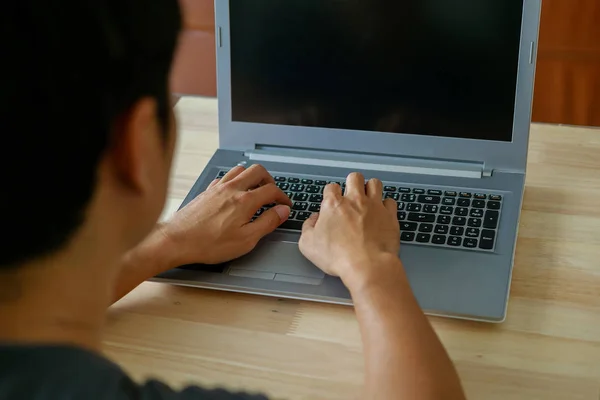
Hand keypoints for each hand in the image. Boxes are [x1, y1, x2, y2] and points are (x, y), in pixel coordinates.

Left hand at [160, 164, 291, 264]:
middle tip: (272, 193)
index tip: (285, 205)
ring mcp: (217, 188)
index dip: (283, 197)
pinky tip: (232, 192)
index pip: (271, 190)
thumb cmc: (208, 244)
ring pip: (240, 170)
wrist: (176, 240)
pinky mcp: (206, 191)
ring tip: (255, 189)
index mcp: (245, 201)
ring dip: (251, 176)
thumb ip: (267, 223)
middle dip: (269, 180)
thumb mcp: (246, 240)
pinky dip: (233, 180)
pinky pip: (224, 177)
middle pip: (257, 171)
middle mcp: (232, 189)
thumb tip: (282, 211)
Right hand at [298, 172, 400, 283]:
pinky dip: (386, 206)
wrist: (367, 265)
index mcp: (334, 204)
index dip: (331, 195)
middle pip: (355, 178)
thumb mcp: (308, 245)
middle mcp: (355, 200)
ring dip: (370, 189)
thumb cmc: (336, 256)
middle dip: (352, 184)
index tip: (331, 205)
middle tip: (351, 199)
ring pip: (375, 183)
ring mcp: (375, 206)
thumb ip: (308, 227)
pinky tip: (382, 214)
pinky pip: (390, 201)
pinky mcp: (390, 216)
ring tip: (368, 201)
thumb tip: (314, 218)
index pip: (331, 187)